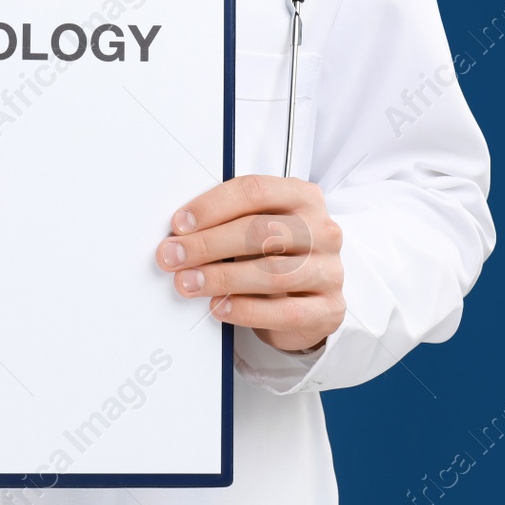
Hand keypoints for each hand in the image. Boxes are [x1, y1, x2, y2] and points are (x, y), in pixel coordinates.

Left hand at [156, 175, 344, 352]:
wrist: (311, 300)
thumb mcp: (258, 229)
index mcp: (302, 197)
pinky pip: (285, 311)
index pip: (255, 192)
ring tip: (190, 282)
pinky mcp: (328, 309)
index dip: (212, 206)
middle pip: (261, 231)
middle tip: (175, 256)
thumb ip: (228, 222)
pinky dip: (246, 310)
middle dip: (209, 244)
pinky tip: (220, 307)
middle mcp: (321, 230)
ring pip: (272, 273)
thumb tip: (180, 234)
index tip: (180, 223)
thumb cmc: (279, 256)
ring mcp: (329, 270)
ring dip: (222, 278)